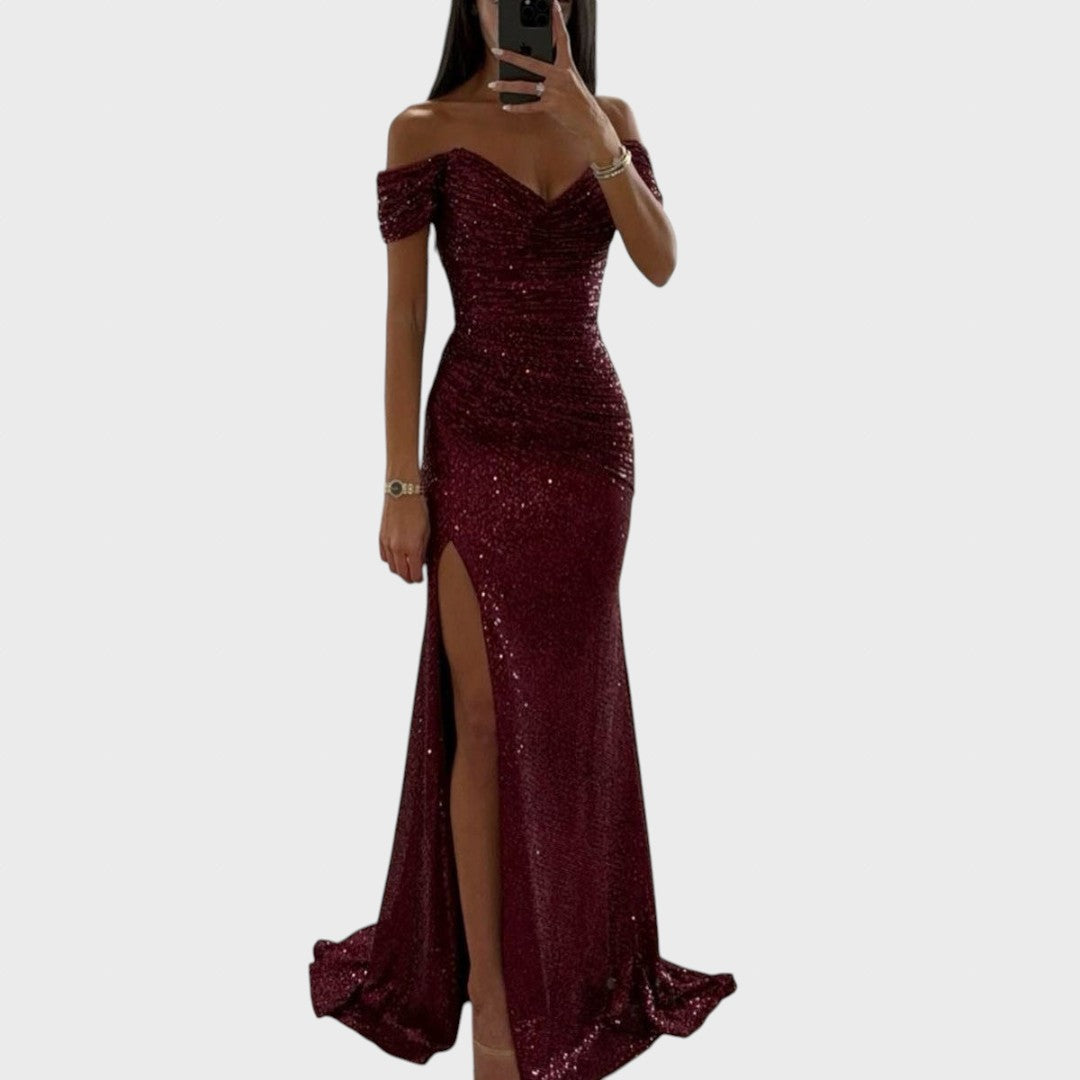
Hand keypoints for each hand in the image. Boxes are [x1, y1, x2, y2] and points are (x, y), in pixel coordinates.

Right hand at [379, 494, 428, 583]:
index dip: (418, 578)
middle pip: (402, 573)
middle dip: (409, 577)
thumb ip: (423, 550)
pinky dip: (390, 560)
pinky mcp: (381, 538)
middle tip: (413, 577)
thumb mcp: (427, 532)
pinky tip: (397, 557)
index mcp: (412, 548)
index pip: (414, 573)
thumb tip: (420, 563)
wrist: (402, 494)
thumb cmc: (419, 510)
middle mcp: (398, 548)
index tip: (420, 578)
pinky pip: (384, 557)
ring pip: (392, 567)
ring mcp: (388, 543)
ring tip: (406, 568)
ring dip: (399, 570)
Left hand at [488, 3, 616, 155]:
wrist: (590, 121)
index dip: (557, 21)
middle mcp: (560, 75)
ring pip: (525, 86)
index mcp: (566, 66)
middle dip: (511, 56)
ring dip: (507, 85)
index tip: (553, 4)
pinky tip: (506, 106)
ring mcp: (555, 91)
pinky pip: (530, 107)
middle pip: (531, 62)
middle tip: (496, 50)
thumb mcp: (570, 81)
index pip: (562, 39)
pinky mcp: (552, 106)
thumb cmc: (578, 100)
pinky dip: (517, 107)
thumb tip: (533, 71)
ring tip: (492, 85)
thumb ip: (554, 72)